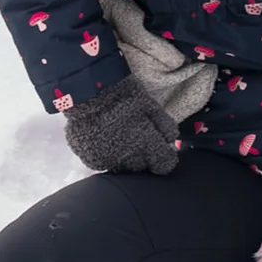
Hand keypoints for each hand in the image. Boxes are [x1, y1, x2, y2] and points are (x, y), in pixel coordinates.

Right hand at [62, 77, 181, 174]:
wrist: (89, 92)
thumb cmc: (124, 96)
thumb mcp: (151, 106)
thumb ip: (165, 126)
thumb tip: (172, 141)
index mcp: (145, 143)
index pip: (164, 165)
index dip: (165, 158)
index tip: (163, 152)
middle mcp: (128, 157)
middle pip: (143, 168)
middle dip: (144, 158)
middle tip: (139, 142)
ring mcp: (108, 160)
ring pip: (124, 168)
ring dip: (126, 159)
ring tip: (121, 140)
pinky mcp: (92, 160)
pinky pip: (106, 163)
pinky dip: (108, 156)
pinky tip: (107, 141)